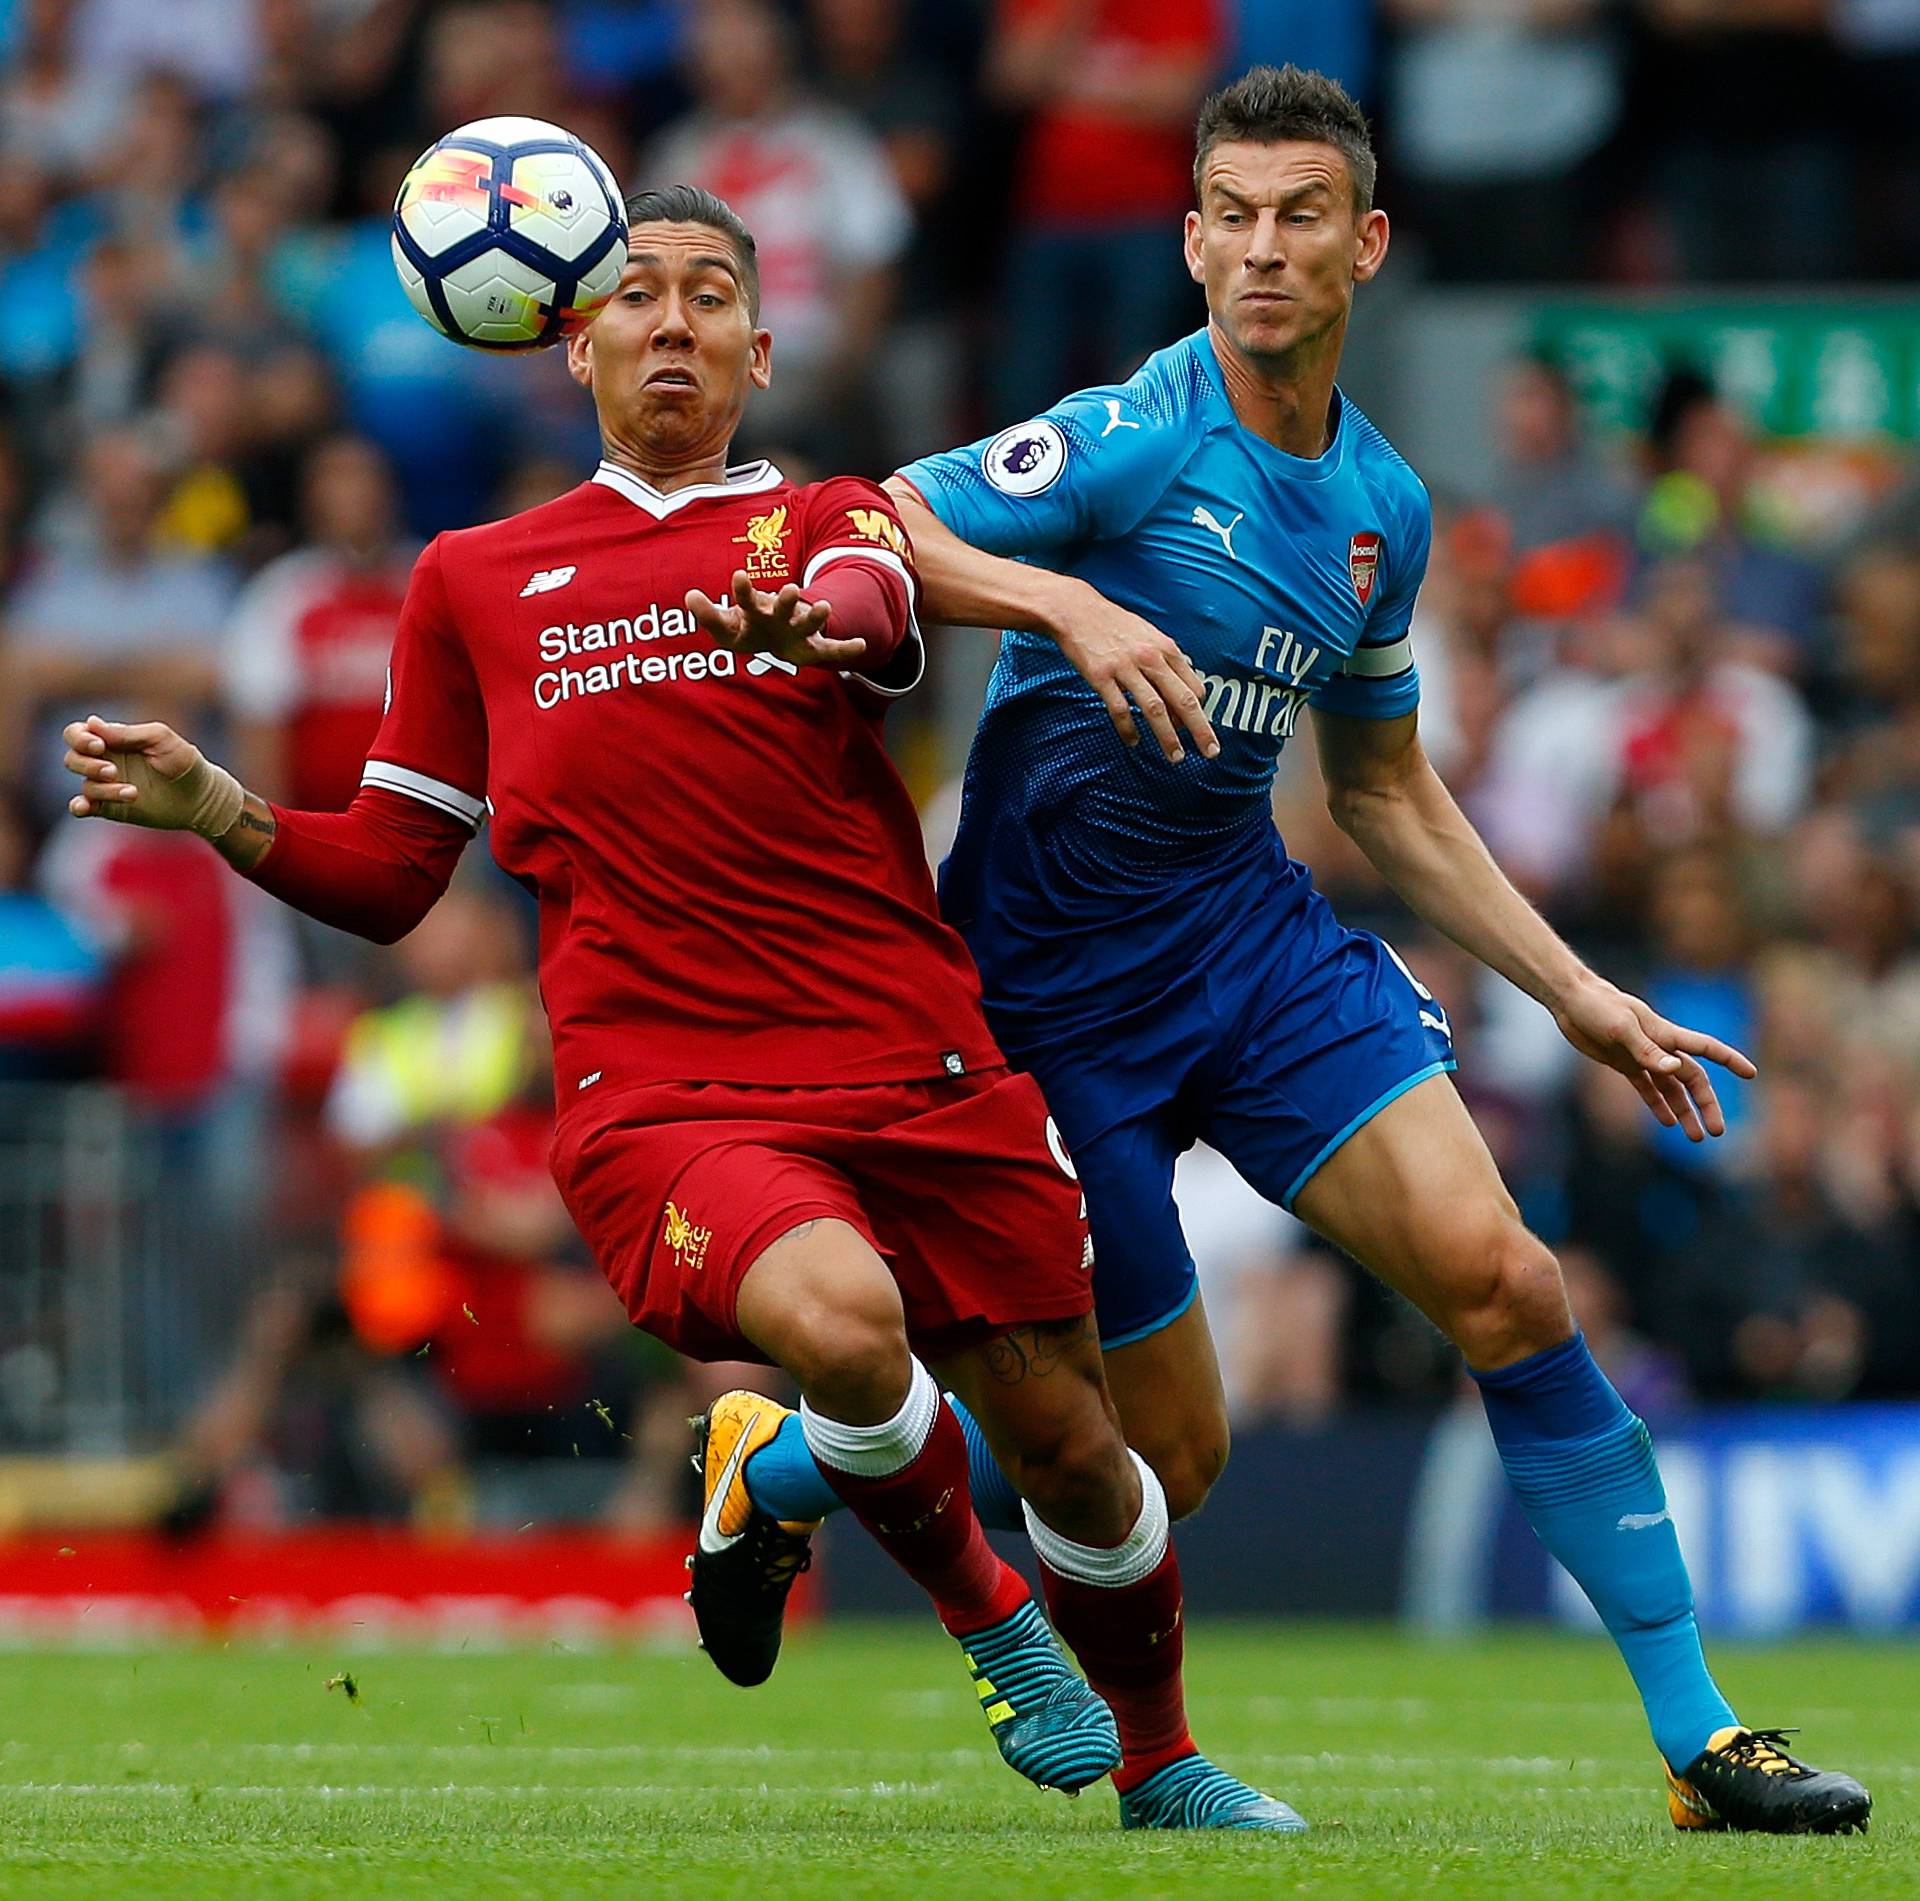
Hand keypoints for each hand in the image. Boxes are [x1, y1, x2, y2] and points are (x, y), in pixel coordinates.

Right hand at [63, 715, 242, 835]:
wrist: (201, 797)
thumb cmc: (184, 762)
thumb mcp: (160, 739)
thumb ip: (128, 733)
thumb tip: (92, 723)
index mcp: (114, 740)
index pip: (77, 733)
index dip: (79, 738)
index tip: (99, 745)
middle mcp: (106, 761)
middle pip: (73, 758)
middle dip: (88, 764)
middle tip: (113, 771)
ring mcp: (107, 785)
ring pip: (85, 784)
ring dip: (102, 789)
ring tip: (132, 793)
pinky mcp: (111, 807)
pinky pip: (82, 807)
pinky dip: (79, 806)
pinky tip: (86, 807)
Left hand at [685, 573, 870, 670]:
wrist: (776, 641)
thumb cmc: (749, 630)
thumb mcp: (725, 629)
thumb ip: (708, 615)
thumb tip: (689, 595)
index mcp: (756, 610)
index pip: (747, 599)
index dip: (743, 590)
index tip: (739, 575)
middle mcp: (780, 615)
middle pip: (783, 605)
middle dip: (786, 599)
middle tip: (789, 589)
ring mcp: (799, 629)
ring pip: (809, 621)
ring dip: (816, 614)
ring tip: (824, 607)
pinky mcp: (813, 647)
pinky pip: (832, 649)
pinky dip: (847, 648)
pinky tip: (861, 645)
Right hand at [1042, 578, 1218, 763]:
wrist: (1076, 610)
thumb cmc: (1115, 625)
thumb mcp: (1149, 635)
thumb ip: (1166, 659)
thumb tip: (1181, 687)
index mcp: (1165, 648)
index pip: (1193, 686)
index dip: (1200, 711)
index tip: (1198, 728)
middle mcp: (1150, 658)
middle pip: (1183, 700)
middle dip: (1200, 729)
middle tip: (1210, 752)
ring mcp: (1125, 668)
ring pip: (1155, 709)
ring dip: (1167, 736)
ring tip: (1175, 756)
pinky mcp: (1101, 677)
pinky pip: (1120, 710)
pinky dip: (1128, 729)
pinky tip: (1133, 742)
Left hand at [1552, 972, 1757, 1140]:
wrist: (1571, 1001)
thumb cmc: (1598, 1006)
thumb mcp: (1621, 1028)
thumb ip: (1647, 1051)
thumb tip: (1675, 1069)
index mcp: (1665, 1035)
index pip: (1706, 1048)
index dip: (1729, 1060)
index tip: (1751, 1074)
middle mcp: (1659, 1048)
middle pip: (1692, 1079)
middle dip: (1706, 1105)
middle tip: (1717, 1132)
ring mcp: (1642, 1057)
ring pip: (1672, 1089)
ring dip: (1684, 1111)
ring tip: (1695, 1138)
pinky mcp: (1624, 1064)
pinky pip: (1647, 1089)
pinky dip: (1657, 1105)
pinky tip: (1668, 1123)